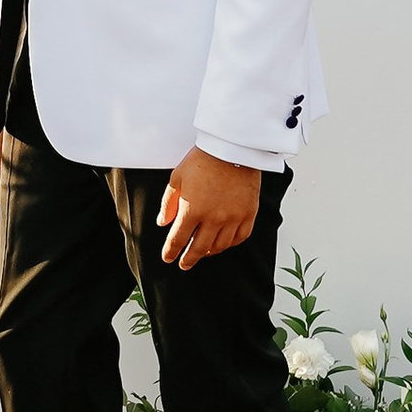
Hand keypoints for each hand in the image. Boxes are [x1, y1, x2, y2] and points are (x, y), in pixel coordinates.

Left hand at [158, 146, 259, 270]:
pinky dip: (230, 244)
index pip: (178, 239)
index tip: (167, 258)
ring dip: (208, 252)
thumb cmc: (203, 159)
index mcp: (192, 209)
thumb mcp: (177, 178)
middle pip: (198, 249)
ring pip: (220, 246)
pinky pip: (240, 238)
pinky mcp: (248, 214)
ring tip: (202, 252)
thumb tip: (162, 222)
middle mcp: (213, 218)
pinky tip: (223, 243)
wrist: (233, 148)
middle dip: (188, 259)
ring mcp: (233, 217)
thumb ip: (168, 203)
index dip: (170, 251)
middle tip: (183, 264)